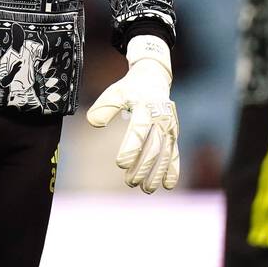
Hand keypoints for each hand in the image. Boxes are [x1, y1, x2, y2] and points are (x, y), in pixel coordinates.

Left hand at [86, 35, 180, 192]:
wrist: (154, 78)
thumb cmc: (130, 88)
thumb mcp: (115, 93)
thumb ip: (104, 108)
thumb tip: (93, 123)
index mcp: (145, 107)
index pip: (139, 131)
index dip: (131, 148)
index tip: (120, 164)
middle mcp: (160, 118)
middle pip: (153, 146)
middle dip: (142, 166)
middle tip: (130, 182)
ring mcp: (169, 127)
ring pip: (165, 153)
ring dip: (157, 173)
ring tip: (146, 189)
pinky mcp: (173, 134)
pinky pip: (174, 153)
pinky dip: (172, 169)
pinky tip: (168, 185)